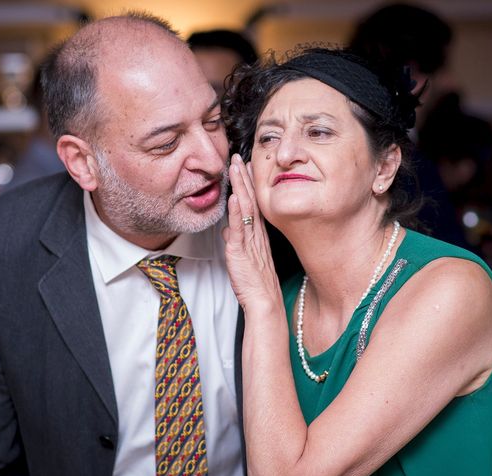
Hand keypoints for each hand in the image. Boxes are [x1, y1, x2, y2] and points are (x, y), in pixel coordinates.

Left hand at [223, 154, 283, 313]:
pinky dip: (237, 212)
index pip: (253, 203)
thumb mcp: (244, 259)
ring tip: (236, 167)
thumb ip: (236, 242)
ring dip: (241, 187)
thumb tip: (227, 231)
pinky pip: (240, 228)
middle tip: (239, 157)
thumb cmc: (255, 284)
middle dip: (244, 177)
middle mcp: (256, 234)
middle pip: (251, 200)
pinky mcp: (242, 251)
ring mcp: (250, 241)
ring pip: (246, 208)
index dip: (249, 183)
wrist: (264, 302)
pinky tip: (235, 197)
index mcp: (258, 235)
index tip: (246, 166)